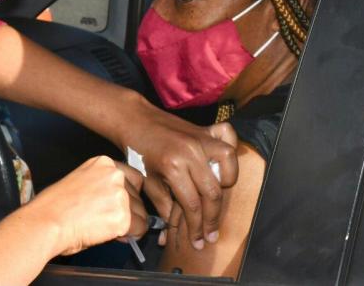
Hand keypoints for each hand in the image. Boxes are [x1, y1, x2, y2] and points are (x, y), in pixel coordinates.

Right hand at [22, 156, 147, 256]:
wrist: (47, 222)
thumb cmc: (54, 206)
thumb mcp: (80, 182)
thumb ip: (102, 187)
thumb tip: (118, 204)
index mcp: (103, 163)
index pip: (133, 178)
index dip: (127, 195)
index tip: (118, 205)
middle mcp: (115, 175)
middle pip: (138, 197)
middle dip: (128, 211)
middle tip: (108, 221)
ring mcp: (120, 195)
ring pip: (141, 214)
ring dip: (129, 224)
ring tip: (104, 227)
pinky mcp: (123, 217)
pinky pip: (138, 230)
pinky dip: (127, 235)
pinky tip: (108, 234)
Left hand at [121, 105, 237, 250]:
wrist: (134, 121)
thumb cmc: (138, 153)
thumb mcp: (148, 182)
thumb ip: (164, 207)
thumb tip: (176, 231)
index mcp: (173, 167)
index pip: (192, 205)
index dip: (196, 227)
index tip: (199, 242)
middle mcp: (190, 153)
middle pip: (212, 192)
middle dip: (212, 218)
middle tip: (211, 235)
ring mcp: (200, 138)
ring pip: (227, 162)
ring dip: (226, 182)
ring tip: (217, 196)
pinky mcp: (204, 129)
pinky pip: (227, 135)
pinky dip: (230, 148)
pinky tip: (223, 162)